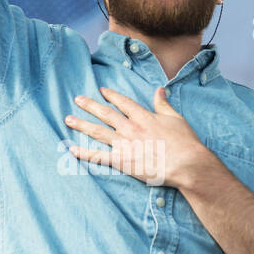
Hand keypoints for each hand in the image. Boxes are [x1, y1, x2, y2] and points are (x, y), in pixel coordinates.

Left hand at [65, 85, 208, 189]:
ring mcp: (124, 144)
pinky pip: (98, 156)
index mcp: (143, 117)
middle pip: (106, 113)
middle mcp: (130, 127)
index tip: (101, 90)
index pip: (123, 102)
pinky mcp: (122, 161)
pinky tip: (72, 150)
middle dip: (90, 105)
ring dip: (82, 124)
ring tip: (68, 119)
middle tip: (77, 99)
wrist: (185, 164)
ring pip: (98, 131)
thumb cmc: (185, 142)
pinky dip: (84, 153)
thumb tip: (159, 90)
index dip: (111, 95)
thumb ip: (163, 104)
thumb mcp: (176, 118)